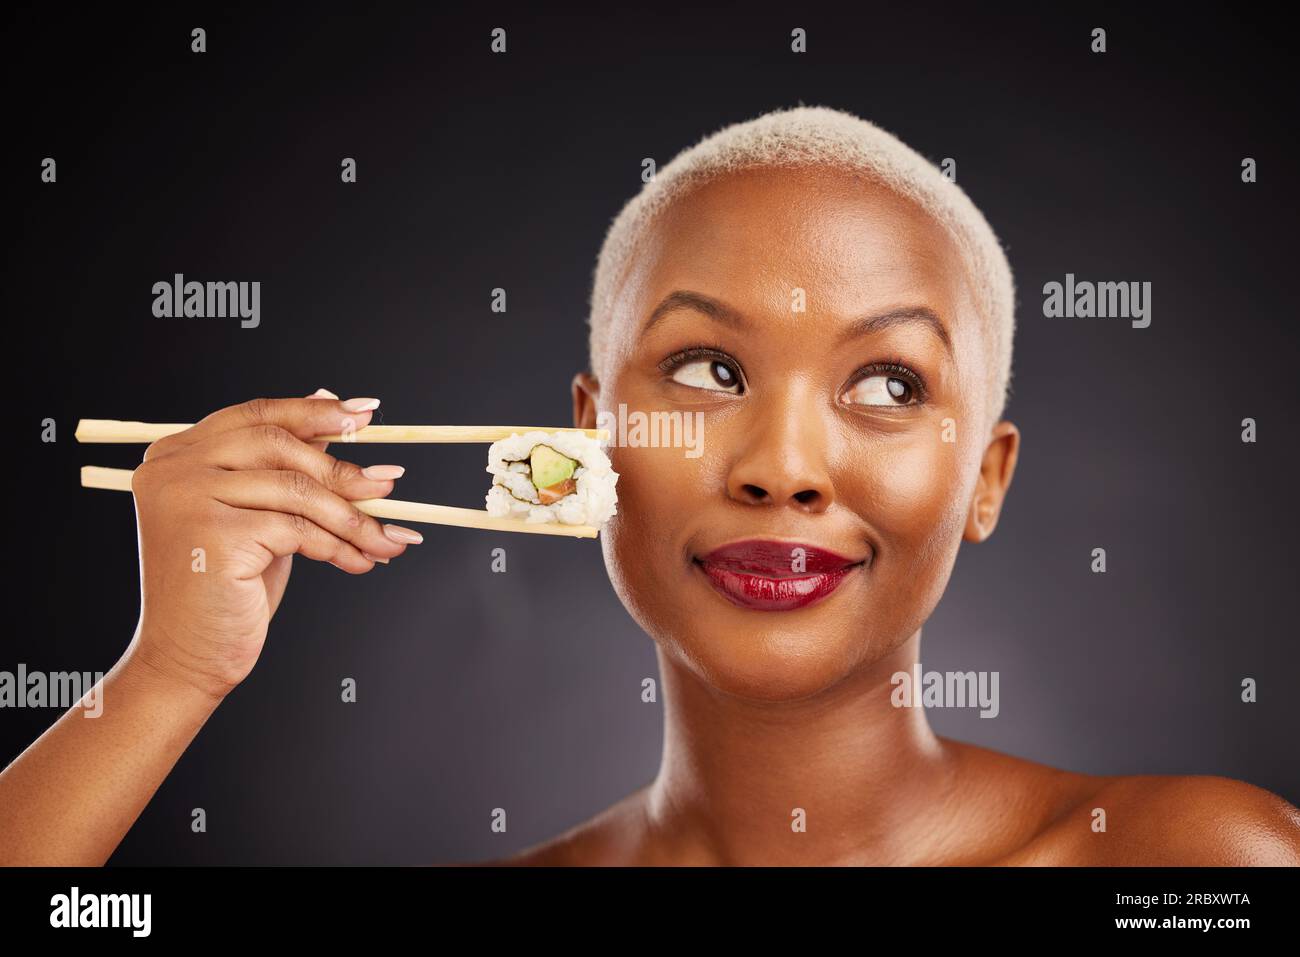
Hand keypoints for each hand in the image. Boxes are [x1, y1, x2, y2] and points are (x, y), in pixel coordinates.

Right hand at [127, 389, 421, 698]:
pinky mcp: (215, 534)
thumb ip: (285, 462)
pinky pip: (298, 528)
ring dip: (353, 517)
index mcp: (177, 454)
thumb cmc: (226, 587)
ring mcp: (189, 499)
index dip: (315, 412)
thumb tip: (331, 400)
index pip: (256, 415)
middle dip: (343, 470)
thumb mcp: (260, 513)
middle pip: (280, 445)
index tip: (366, 413)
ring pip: (297, 490)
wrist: (188, 657)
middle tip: (389, 485)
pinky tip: (360, 562)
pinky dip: (338, 546)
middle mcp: (174, 469)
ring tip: (386, 538)